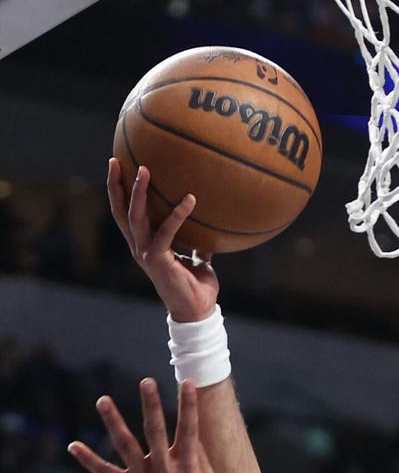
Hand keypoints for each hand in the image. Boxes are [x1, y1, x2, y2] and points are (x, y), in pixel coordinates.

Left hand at [68, 379, 216, 472]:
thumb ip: (200, 456)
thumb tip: (194, 431)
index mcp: (187, 465)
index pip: (190, 430)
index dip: (189, 406)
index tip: (188, 382)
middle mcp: (165, 470)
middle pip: (157, 432)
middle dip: (152, 406)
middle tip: (147, 382)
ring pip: (127, 446)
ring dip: (114, 422)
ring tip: (103, 400)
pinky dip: (88, 459)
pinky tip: (73, 445)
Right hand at [108, 159, 218, 322]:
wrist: (198, 312)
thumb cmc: (197, 288)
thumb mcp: (197, 261)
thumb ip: (197, 245)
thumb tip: (209, 231)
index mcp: (145, 246)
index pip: (125, 214)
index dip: (119, 192)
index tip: (118, 167)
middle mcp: (140, 248)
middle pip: (120, 212)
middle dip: (116, 185)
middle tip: (116, 160)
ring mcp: (146, 254)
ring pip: (135, 217)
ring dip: (138, 193)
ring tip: (145, 170)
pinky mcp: (158, 260)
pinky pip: (166, 231)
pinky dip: (177, 215)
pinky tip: (190, 199)